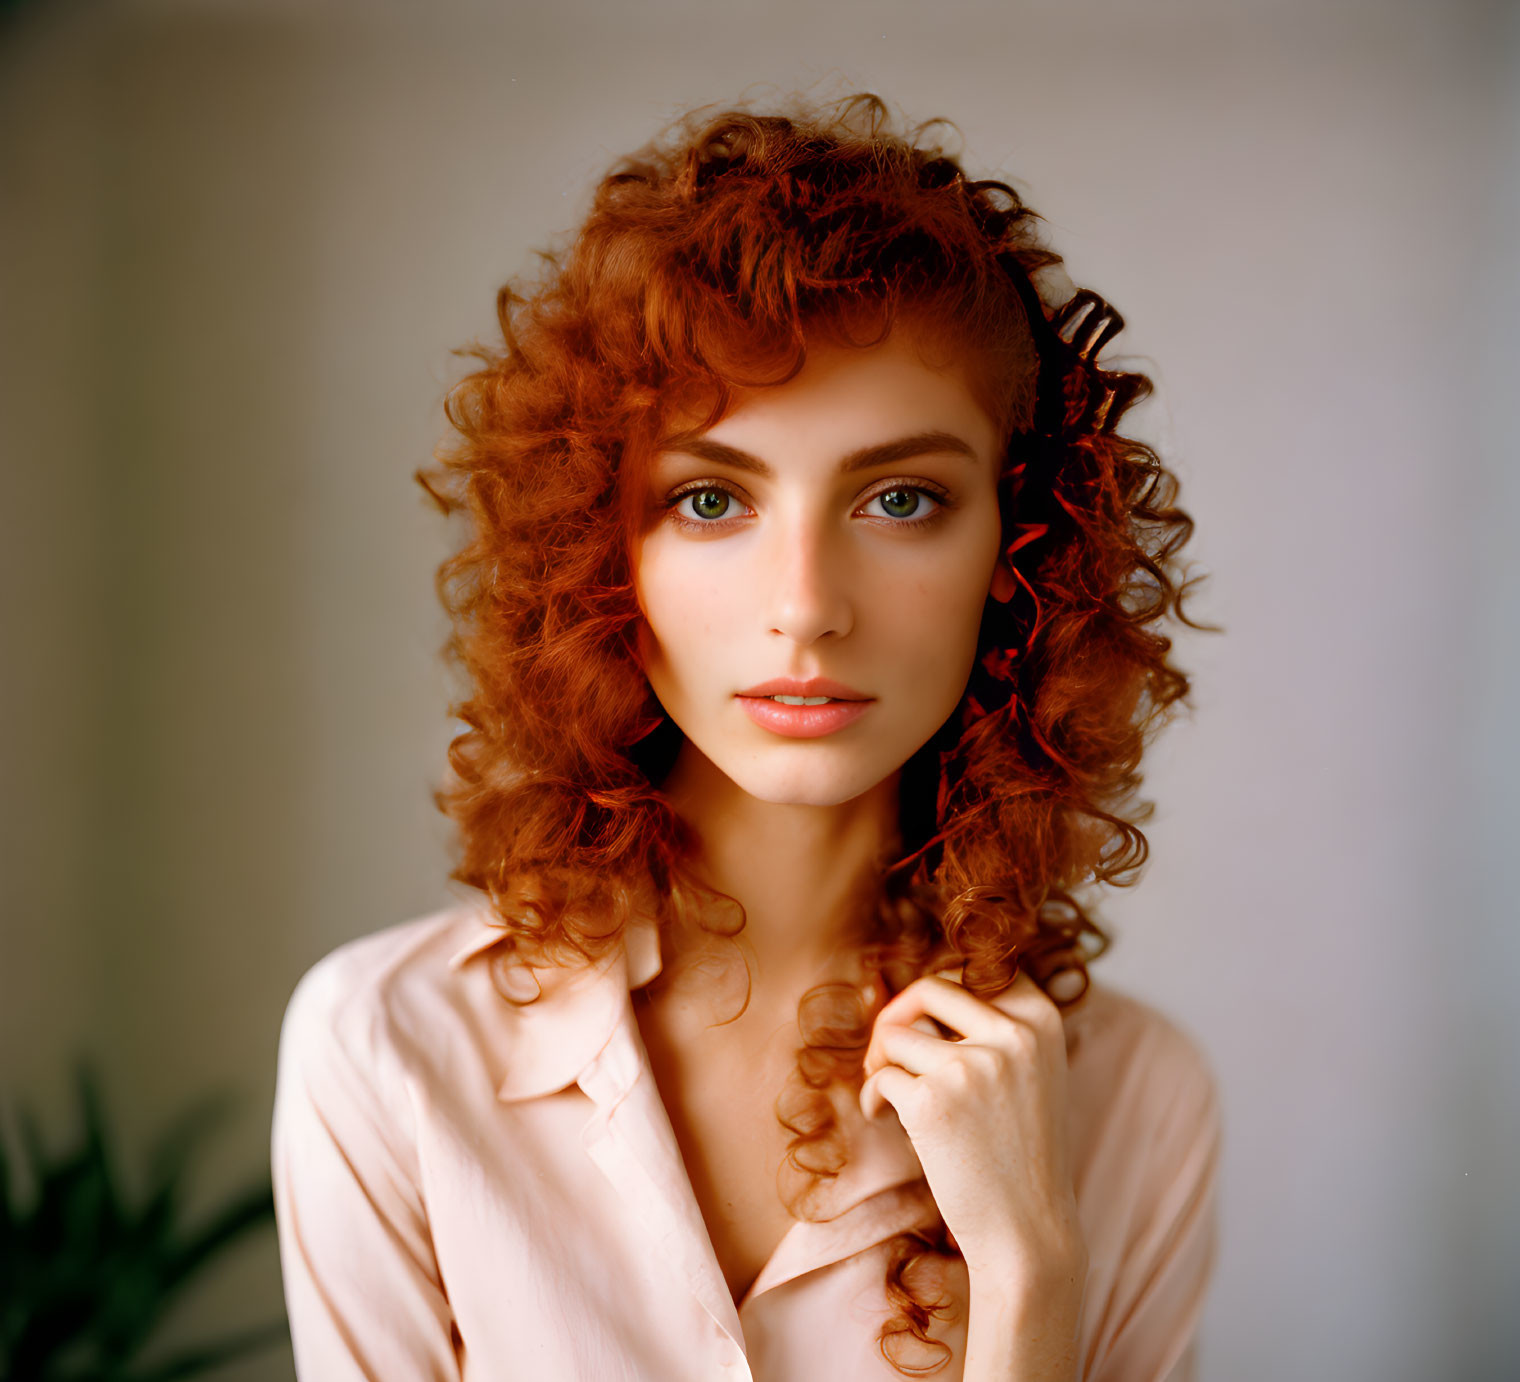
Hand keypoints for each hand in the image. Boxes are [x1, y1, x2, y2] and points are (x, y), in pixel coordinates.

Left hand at [859, 962, 1085, 1289]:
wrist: (1028, 1230)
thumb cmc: (1021, 1152)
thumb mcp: (1031, 1073)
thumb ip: (994, 1028)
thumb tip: (918, 987)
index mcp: (1042, 1021)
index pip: (979, 971)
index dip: (942, 993)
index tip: (926, 1020)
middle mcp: (1012, 1035)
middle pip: (929, 987)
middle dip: (897, 1013)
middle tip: (888, 1050)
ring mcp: (971, 1066)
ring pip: (896, 1034)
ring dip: (881, 1061)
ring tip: (890, 1093)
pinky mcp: (932, 1102)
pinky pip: (881, 1077)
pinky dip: (874, 1096)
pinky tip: (885, 1118)